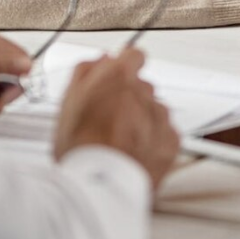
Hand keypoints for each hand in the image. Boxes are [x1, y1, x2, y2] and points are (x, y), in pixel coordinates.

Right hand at [54, 47, 179, 190]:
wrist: (100, 183)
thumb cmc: (81, 146)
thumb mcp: (69, 102)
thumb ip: (85, 73)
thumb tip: (97, 61)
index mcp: (118, 77)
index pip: (133, 55)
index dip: (125, 65)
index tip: (119, 74)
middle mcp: (144, 93)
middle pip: (142, 86)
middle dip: (130, 98)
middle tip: (110, 118)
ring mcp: (159, 117)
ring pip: (154, 110)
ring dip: (142, 119)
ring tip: (120, 140)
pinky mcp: (170, 142)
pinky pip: (165, 133)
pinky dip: (153, 140)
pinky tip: (133, 152)